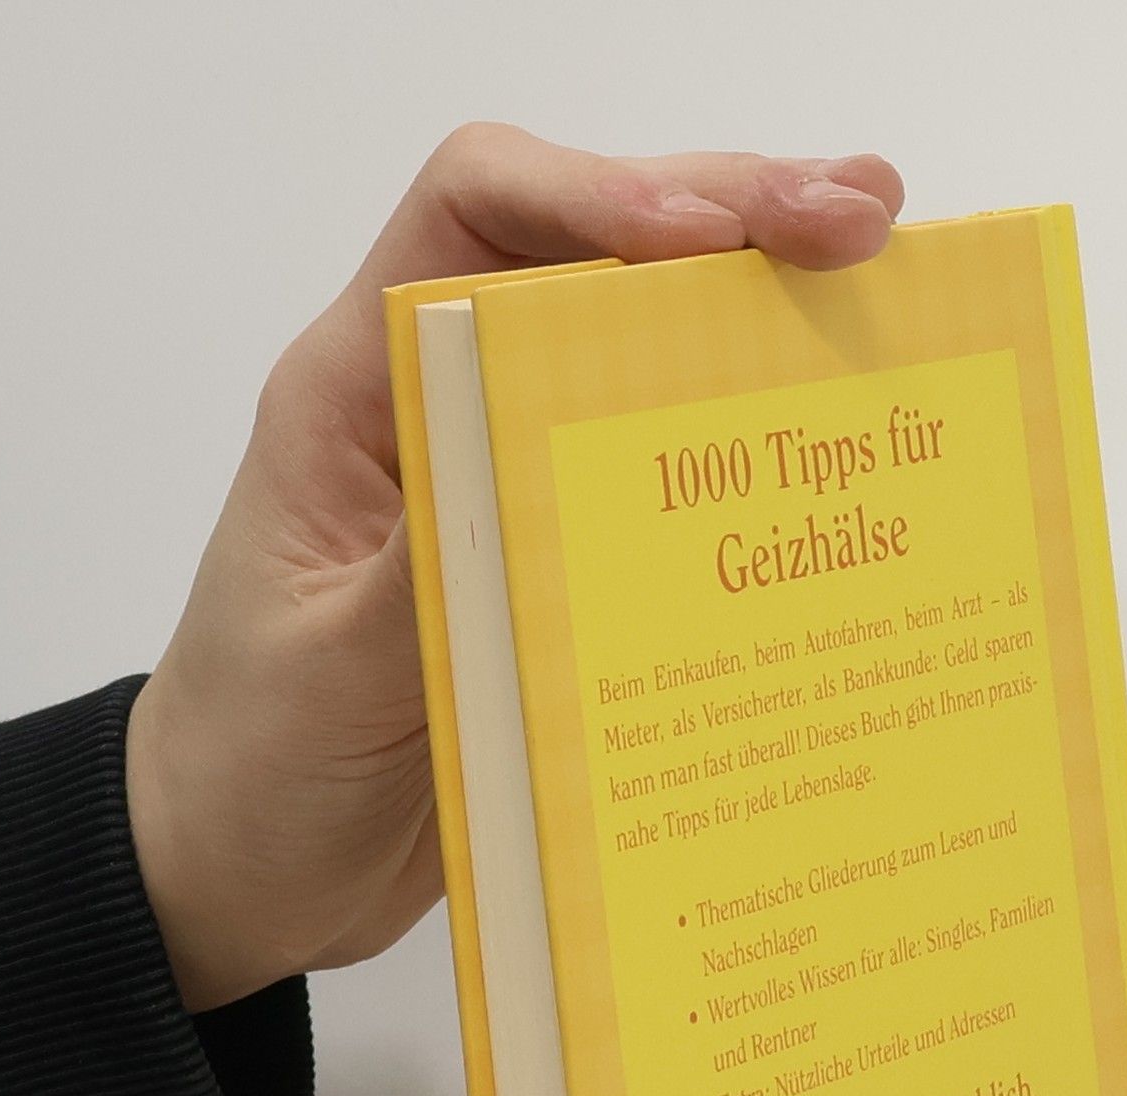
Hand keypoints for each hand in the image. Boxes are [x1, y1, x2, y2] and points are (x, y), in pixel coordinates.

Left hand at [127, 125, 904, 1012]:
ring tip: (883, 298)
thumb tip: (538, 465)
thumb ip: (431, 575)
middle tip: (864, 225)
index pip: (475, 213)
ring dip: (759, 320)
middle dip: (732, 221)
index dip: (601, 194)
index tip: (716, 235)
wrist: (243, 869)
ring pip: (641, 359)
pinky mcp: (552, 571)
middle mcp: (440, 414)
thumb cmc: (249, 767)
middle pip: (591, 260)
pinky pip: (661, 488)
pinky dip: (745, 459)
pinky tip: (828, 461)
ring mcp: (504, 489)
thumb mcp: (331, 677)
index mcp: (357, 399)